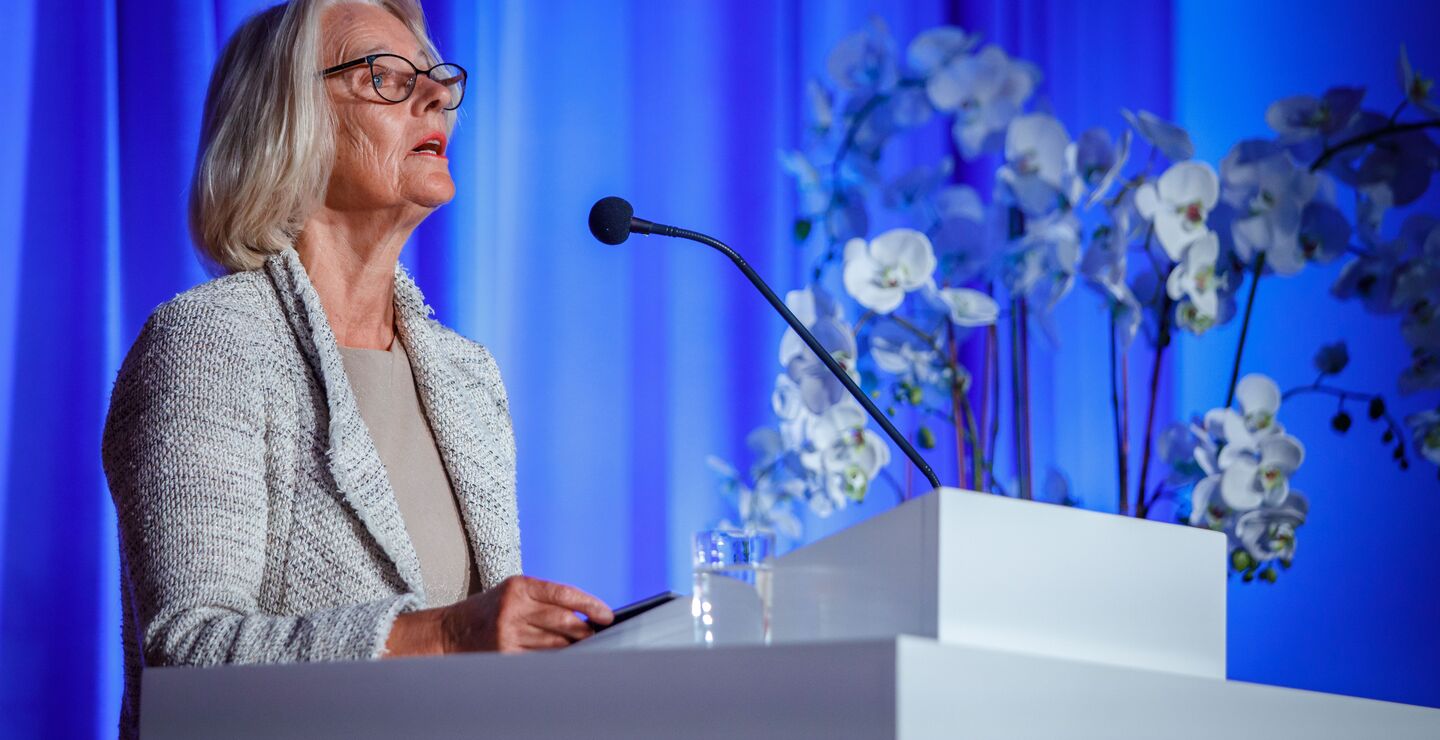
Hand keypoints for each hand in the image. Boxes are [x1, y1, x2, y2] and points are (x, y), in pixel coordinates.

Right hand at [440, 575, 613, 652]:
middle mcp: (514, 608)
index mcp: (519, 586)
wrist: (450, 630)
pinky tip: (562, 658)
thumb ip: (545, 599)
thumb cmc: (489, 609)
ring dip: (574, 647)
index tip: (607, 615)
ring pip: (555, 643)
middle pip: (564, 621)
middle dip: (586, 630)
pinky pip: (540, 659)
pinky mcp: (504, 654)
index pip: (564, 594)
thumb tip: (584, 614)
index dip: (590, 605)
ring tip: (584, 646)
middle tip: (598, 634)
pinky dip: (555, 659)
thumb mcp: (514, 592)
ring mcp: (508, 633)